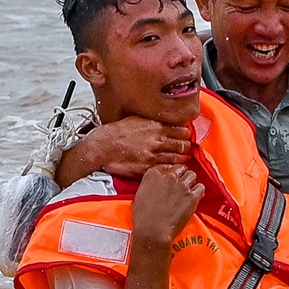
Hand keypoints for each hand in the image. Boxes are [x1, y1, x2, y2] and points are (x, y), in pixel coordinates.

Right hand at [64, 118, 190, 182]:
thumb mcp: (136, 120)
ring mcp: (153, 155)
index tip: (186, 138)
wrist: (101, 147)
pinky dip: (173, 168)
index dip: (187, 135)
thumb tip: (169, 124)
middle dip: (188, 148)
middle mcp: (157, 140)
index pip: (183, 131)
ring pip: (179, 158)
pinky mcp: (148, 167)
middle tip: (187, 149)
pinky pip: (168, 169)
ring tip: (182, 159)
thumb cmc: (116, 133)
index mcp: (156, 127)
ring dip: (183, 159)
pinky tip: (173, 167)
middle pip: (184, 145)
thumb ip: (154, 122)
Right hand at [131, 165, 202, 244]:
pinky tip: (194, 197)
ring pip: (192, 175)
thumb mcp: (140, 194)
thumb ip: (150, 184)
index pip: (167, 166)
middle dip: (181, 176)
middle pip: (181, 169)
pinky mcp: (192, 196)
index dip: (170, 173)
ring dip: (190, 182)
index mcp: (153, 174)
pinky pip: (201, 187)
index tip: (170, 179)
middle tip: (180, 185)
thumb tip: (157, 185)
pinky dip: (198, 191)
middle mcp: (169, 176)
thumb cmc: (143, 216)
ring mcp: (182, 185)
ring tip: (187, 191)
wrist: (153, 229)